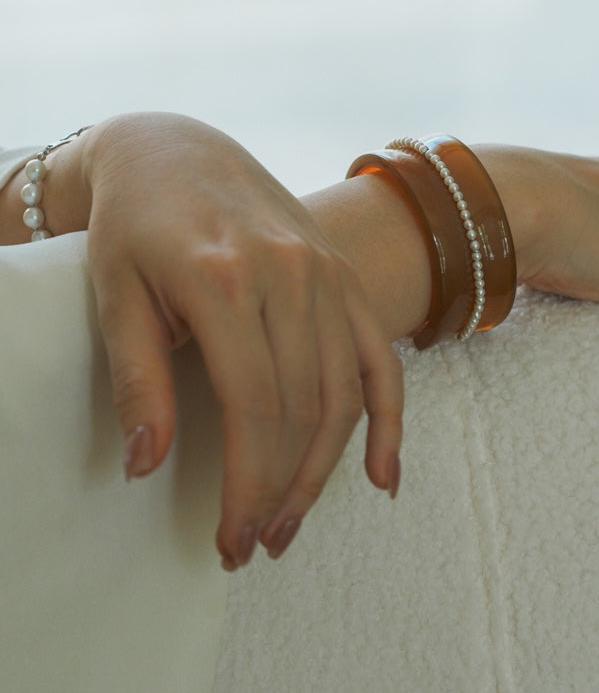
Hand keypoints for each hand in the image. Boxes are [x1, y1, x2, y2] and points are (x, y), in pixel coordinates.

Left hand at [83, 113, 402, 568]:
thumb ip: (138, 380)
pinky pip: (379, 358)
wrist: (175, 150)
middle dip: (283, 489)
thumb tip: (147, 466)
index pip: (254, 410)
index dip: (247, 486)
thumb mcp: (116, 295)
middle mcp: (290, 276)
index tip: (231, 539)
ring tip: (293, 520)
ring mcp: (326, 273)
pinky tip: (382, 476)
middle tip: (258, 541)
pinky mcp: (343, 275)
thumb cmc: (135, 224)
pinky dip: (388, 420)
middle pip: (304, 410)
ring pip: (344, 394)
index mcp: (226, 282)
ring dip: (325, 469)